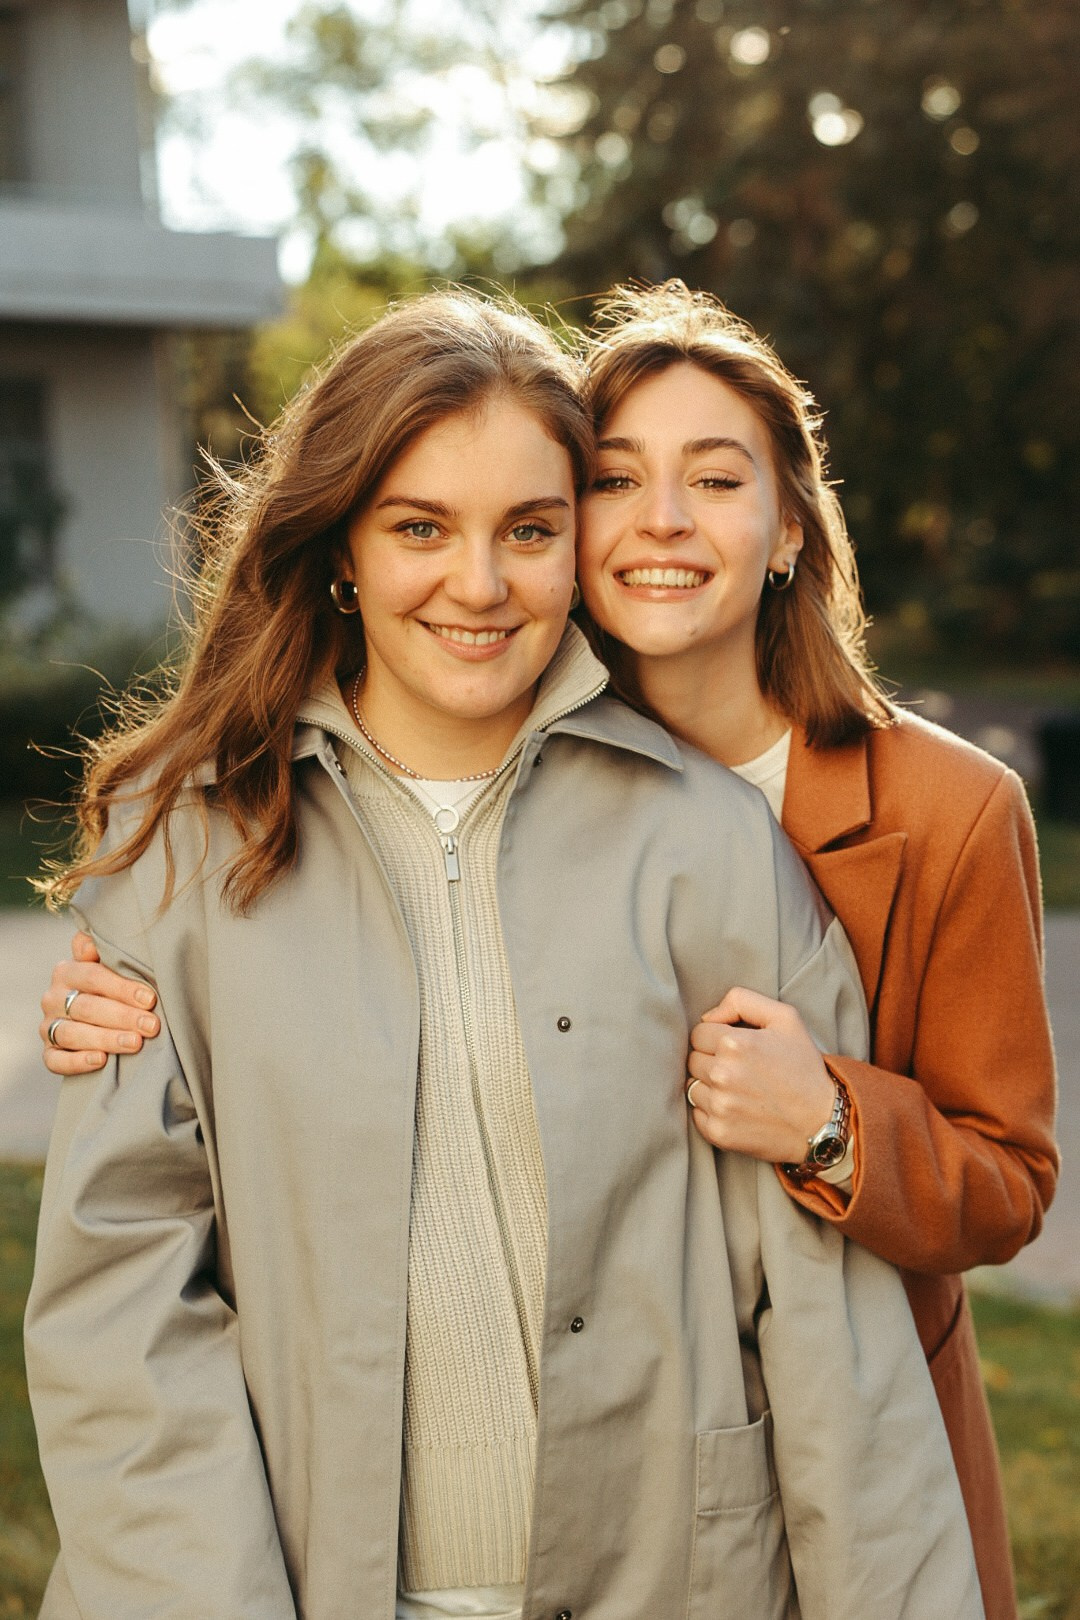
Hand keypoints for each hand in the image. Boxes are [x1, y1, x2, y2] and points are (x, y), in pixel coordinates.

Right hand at [40, 931, 159, 1075]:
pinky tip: (101, 1061)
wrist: (102, 1018)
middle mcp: (53, 997)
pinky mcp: (49, 1052)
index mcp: (67, 971)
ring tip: (135, 1043)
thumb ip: (105, 950)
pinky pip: (56, 1060)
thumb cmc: (115, 986)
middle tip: (151, 1026)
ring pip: (72, 1034)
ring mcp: (48, 1026)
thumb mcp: (112, 964)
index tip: (150, 999)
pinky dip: (77, 1062)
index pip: (93, 977)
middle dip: (122, 1016)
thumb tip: (91, 943)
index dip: (122, 988)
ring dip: (106, 1039)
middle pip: (86, 1007)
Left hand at [686, 986, 836, 1163]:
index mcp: (734, 1043)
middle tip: (742, 1070)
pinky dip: (712, 1112)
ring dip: (710, 1087)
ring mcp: (720, 1106)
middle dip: (712, 1061)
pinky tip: (737, 1109)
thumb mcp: (785, 1018)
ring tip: (740, 1090)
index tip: (738, 1050)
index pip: (698, 1034)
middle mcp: (722, 1074)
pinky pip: (697, 1114)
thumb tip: (707, 1016)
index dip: (717, 1039)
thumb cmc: (804, 1066)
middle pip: (693, 1060)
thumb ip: (741, 1001)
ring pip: (692, 1087)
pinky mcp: (719, 1132)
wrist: (823, 1121)